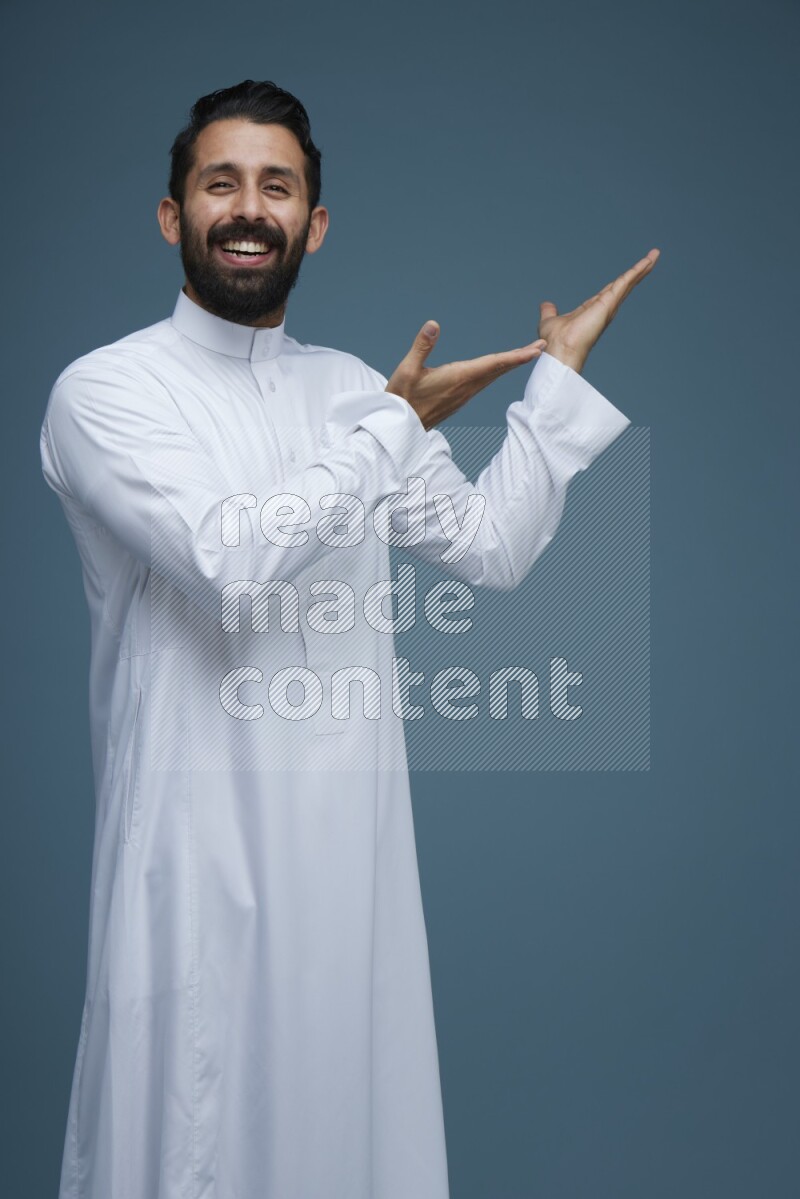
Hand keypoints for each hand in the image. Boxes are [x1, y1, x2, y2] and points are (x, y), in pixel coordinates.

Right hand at [385, 321, 547, 430]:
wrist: (399, 427)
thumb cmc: (401, 399)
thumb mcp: (406, 370)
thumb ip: (421, 346)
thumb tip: (434, 324)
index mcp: (458, 378)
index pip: (493, 364)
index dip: (516, 356)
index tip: (536, 349)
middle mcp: (466, 387)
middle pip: (499, 369)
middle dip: (521, 357)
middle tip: (541, 346)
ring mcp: (464, 395)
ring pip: (493, 376)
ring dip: (511, 364)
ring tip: (527, 353)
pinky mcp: (459, 398)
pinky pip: (484, 382)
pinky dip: (497, 371)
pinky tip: (499, 367)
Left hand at [539, 248, 660, 374]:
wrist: (560, 351)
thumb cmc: (555, 342)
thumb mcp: (550, 321)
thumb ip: (550, 312)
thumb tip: (546, 305)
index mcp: (592, 310)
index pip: (609, 292)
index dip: (619, 282)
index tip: (629, 275)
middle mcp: (604, 308)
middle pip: (624, 286)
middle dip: (637, 273)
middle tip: (651, 259)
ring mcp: (608, 306)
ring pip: (627, 282)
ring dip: (641, 269)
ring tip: (654, 255)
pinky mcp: (609, 302)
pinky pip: (625, 282)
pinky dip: (636, 271)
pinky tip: (647, 260)